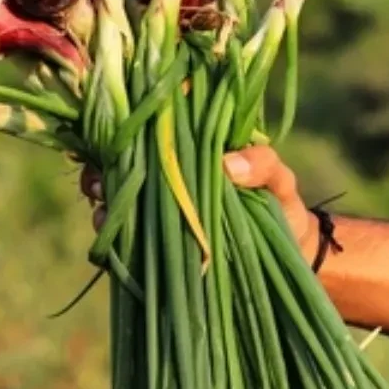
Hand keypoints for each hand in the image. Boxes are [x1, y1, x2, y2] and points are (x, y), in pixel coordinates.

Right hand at [81, 146, 319, 260]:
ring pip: (116, 203)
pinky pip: (127, 242)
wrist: (290, 254)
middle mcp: (168, 180)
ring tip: (104, 213)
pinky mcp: (160, 248)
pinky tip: (113, 241)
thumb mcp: (279, 178)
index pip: (144, 134)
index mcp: (189, 152)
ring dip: (103, 205)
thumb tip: (227, 165)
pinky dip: (114, 241)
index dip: (119, 135)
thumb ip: (262, 163)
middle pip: (117, 168)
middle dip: (99, 172)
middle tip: (98, 182)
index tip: (107, 142)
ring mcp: (162, 214)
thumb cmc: (282, 204)